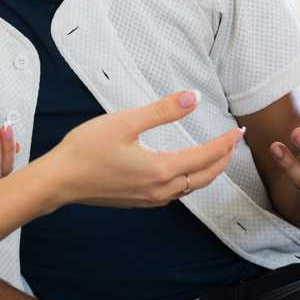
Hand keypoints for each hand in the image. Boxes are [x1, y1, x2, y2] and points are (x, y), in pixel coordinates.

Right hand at [42, 90, 243, 207]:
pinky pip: (176, 193)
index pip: (205, 156)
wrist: (60, 180)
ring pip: (191, 187)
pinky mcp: (139, 201)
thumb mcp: (124, 122)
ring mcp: (150, 198)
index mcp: (161, 169)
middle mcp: (161, 189)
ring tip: (216, 156)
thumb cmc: (87, 149)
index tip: (239, 130)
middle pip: (204, 177)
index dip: (224, 143)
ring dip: (208, 172)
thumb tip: (193, 98)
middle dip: (223, 159)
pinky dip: (189, 180)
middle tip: (234, 142)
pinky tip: (183, 172)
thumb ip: (162, 111)